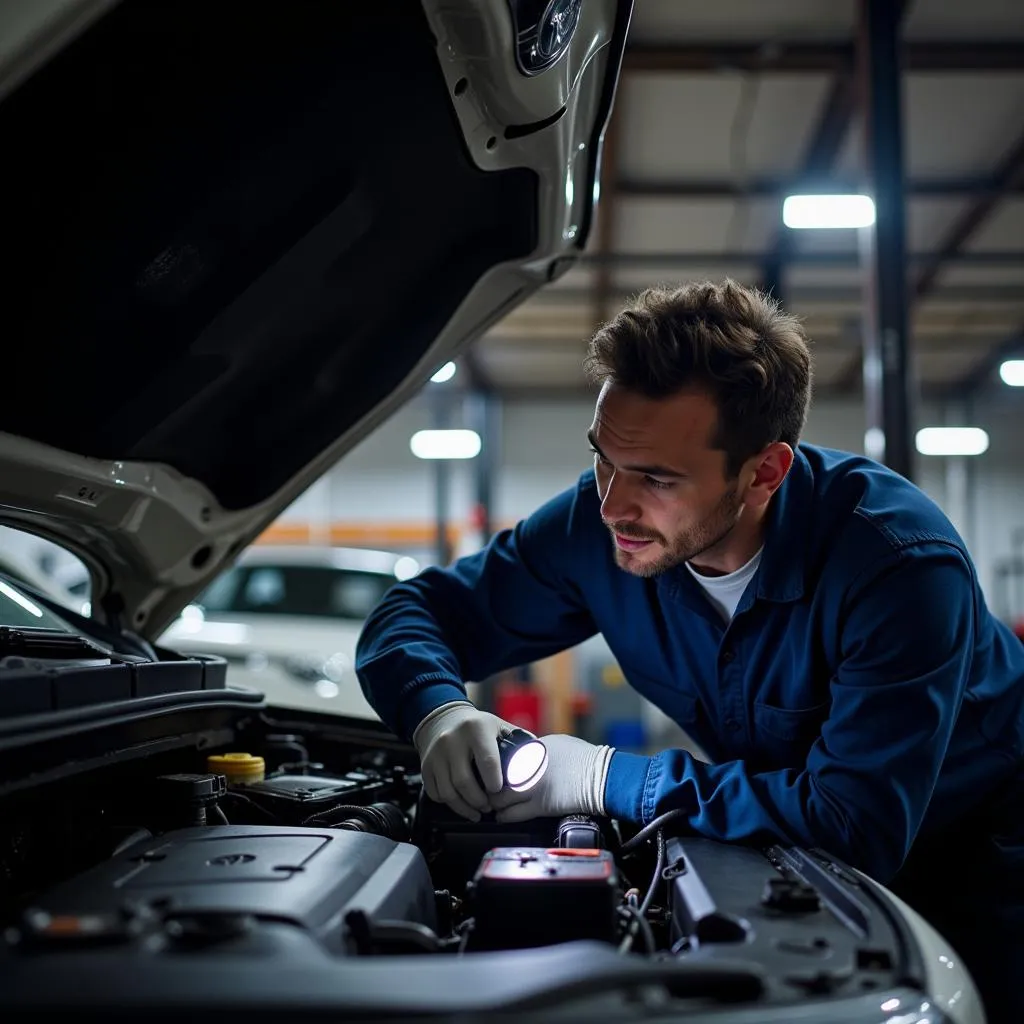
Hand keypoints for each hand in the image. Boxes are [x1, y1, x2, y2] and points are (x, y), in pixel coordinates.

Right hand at [413, 702, 521, 821]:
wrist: (443, 718)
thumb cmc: (477, 726)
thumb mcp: (498, 726)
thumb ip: (520, 741)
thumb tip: (540, 758)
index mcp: (476, 729)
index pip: (486, 760)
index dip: (494, 781)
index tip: (499, 791)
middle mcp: (452, 740)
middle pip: (464, 781)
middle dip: (479, 800)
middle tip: (489, 806)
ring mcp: (436, 754)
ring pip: (448, 791)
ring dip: (464, 807)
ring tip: (477, 811)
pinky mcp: (426, 766)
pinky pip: (435, 793)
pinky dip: (449, 804)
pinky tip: (461, 804)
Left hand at [489, 734, 614, 823]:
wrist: (602, 776)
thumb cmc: (586, 758)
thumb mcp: (559, 743)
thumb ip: (539, 750)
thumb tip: (530, 756)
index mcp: (532, 749)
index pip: (503, 759)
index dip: (497, 768)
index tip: (496, 773)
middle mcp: (528, 766)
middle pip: (496, 778)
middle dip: (491, 786)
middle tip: (489, 791)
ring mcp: (532, 787)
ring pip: (499, 798)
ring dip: (495, 802)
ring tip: (495, 805)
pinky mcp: (540, 806)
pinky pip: (512, 814)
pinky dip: (504, 816)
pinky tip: (503, 816)